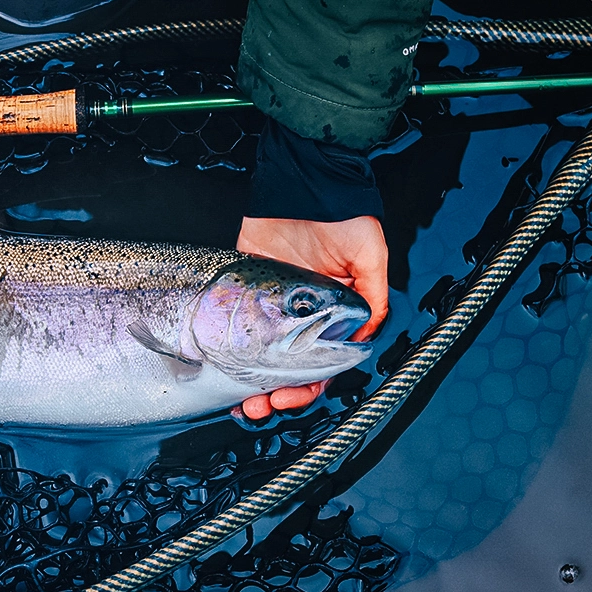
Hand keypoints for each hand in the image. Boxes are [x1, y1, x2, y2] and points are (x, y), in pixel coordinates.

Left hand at [234, 215, 388, 419]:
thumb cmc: (346, 217)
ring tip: (241, 402)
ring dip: (251, 382)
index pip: (323, 363)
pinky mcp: (246, 288)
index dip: (309, 385)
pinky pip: (237, 326)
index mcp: (336, 313)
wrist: (307, 184)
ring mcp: (273, 305)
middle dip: (277, 393)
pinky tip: (220, 371)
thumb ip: (371, 297)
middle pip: (289, 367)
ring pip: (260, 356)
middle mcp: (304, 315)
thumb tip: (364, 335)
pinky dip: (228, 351)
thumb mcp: (371, 257)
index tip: (291, 397)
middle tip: (260, 407)